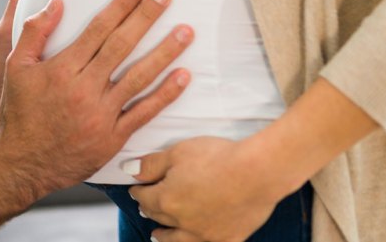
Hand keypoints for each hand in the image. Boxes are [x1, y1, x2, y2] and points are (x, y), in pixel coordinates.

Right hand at [0, 0, 193, 194]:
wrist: (20, 163)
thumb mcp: (14, 67)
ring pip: (139, 77)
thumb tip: (56, 0)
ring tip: (186, 30)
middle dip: (145, 17)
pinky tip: (183, 75)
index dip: (120, 5)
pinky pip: (144, 113)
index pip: (98, 29)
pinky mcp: (112, 137)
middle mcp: (84, 89)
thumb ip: (33, 31)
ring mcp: (101, 114)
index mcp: (62, 69)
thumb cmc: (18, 111)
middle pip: (121, 46)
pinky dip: (166, 94)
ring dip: (165, 52)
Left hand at [125, 137, 285, 241]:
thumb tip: (127, 172)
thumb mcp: (178, 152)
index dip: (138, 191)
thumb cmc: (218, 157)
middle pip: (159, 218)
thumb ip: (151, 165)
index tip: (136, 189)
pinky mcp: (228, 239)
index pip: (144, 197)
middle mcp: (183, 223)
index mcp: (166, 200)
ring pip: (178, 240)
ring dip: (165, 238)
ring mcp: (205, 235)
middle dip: (150, 211)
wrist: (258, 171)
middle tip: (145, 209)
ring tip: (157, 237)